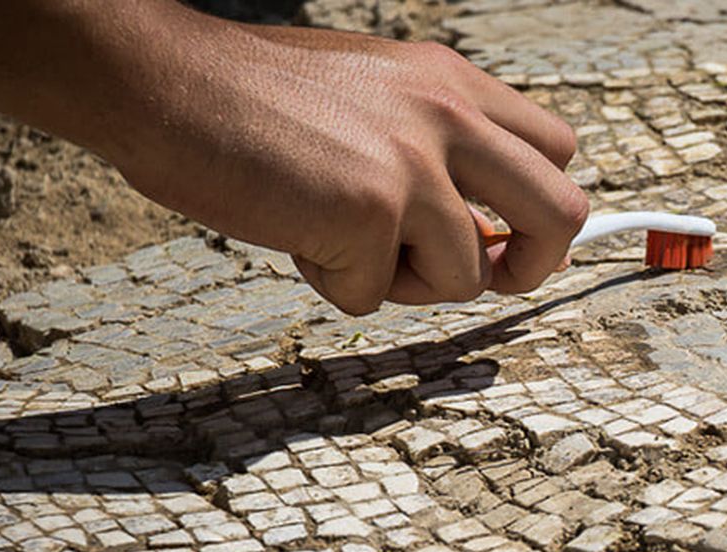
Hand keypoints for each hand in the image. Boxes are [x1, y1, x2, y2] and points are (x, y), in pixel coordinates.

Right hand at [112, 19, 587, 315]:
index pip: (554, 148)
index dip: (540, 208)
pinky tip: (295, 234)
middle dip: (533, 266)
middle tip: (486, 277)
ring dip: (406, 284)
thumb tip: (482, 236)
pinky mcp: (370, 211)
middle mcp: (449, 116)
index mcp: (453, 83)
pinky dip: (333, 284)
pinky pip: (375, 296)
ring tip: (341, 241)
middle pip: (561, 212)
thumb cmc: (250, 99)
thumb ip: (434, 149)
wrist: (164, 81)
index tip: (505, 238)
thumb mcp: (372, 96)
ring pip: (467, 276)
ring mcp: (414, 165)